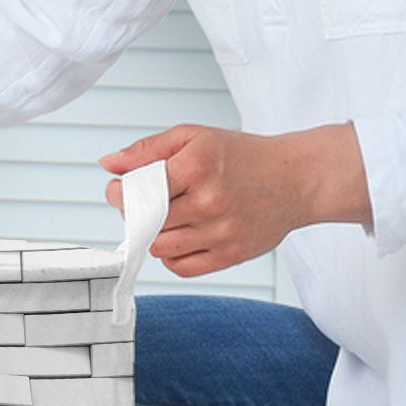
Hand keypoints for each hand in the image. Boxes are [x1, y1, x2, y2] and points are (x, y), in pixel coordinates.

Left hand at [99, 121, 371, 275]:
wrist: (296, 179)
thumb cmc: (242, 156)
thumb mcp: (194, 137)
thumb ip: (148, 149)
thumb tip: (109, 164)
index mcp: (197, 166)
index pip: (137, 191)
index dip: (120, 193)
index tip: (120, 189)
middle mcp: (209, 201)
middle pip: (145, 222)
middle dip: (136, 213)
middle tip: (146, 203)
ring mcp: (222, 231)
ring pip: (159, 248)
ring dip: (154, 235)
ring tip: (167, 219)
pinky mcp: (232, 254)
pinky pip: (182, 267)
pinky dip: (172, 256)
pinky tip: (182, 237)